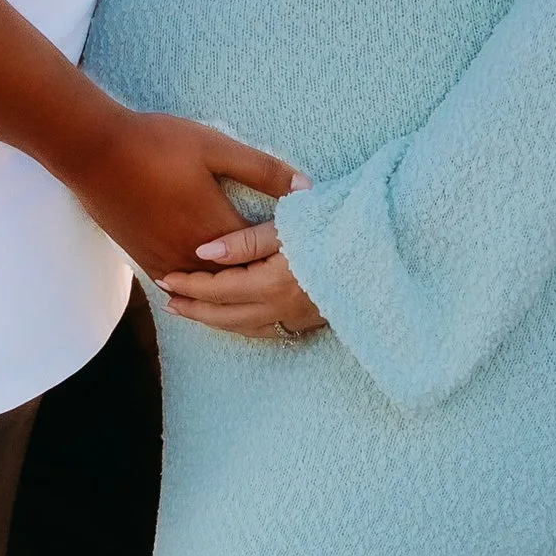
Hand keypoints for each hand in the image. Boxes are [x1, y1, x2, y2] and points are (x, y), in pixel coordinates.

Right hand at [69, 114, 305, 283]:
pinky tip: (210, 295)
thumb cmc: (156, 142)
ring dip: (233, 295)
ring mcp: (167, 262)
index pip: (264, 257)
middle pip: (240, 283)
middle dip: (266, 284)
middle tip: (295, 291)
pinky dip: (199, 295)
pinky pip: (179, 290)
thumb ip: (262, 170)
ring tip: (261, 299)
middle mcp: (194, 255)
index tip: (309, 259)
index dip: (288, 258)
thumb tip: (306, 188)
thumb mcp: (216, 147)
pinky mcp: (145, 260)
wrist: (94, 152)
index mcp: (218, 228)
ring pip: (209, 293)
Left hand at [160, 216, 326, 342]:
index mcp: (274, 283)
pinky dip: (241, 326)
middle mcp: (283, 308)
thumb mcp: (290, 224)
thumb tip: (202, 251)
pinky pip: (267, 330)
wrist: (389, 246)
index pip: (218, 288)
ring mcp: (299, 319)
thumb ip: (244, 241)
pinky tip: (233, 319)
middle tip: (167, 301)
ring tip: (191, 311)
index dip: (189, 285)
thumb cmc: (337, 224)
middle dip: (193, 309)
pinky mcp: (312, 321)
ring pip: (245, 328)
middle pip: (225, 315)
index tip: (166, 277)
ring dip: (214, 321)